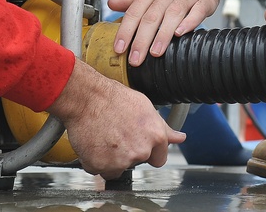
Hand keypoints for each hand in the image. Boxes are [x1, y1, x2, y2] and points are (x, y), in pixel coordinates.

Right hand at [47, 59, 184, 179]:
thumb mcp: (145, 107)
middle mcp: (140, 151)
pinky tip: (94, 142)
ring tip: (104, 136)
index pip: (159, 160)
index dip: (148, 151)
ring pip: (116, 169)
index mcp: (155, 137)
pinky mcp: (100, 165)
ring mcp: (120, 161)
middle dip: (127, 153)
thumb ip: (163, 127)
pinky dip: (94, 160)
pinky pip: (97, 169)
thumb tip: (179, 138)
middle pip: (136, 163)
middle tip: (116, 134)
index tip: (137, 144)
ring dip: (110, 159)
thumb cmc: (112, 98)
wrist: (86, 97)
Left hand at [108, 0, 219, 65]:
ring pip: (173, 14)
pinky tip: (180, 34)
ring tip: (155, 52)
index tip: (119, 48)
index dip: (126, 30)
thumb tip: (111, 5)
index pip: (135, 11)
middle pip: (152, 16)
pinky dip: (188, 23)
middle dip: (142, 39)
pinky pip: (196, 11)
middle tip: (135, 58)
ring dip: (163, 35)